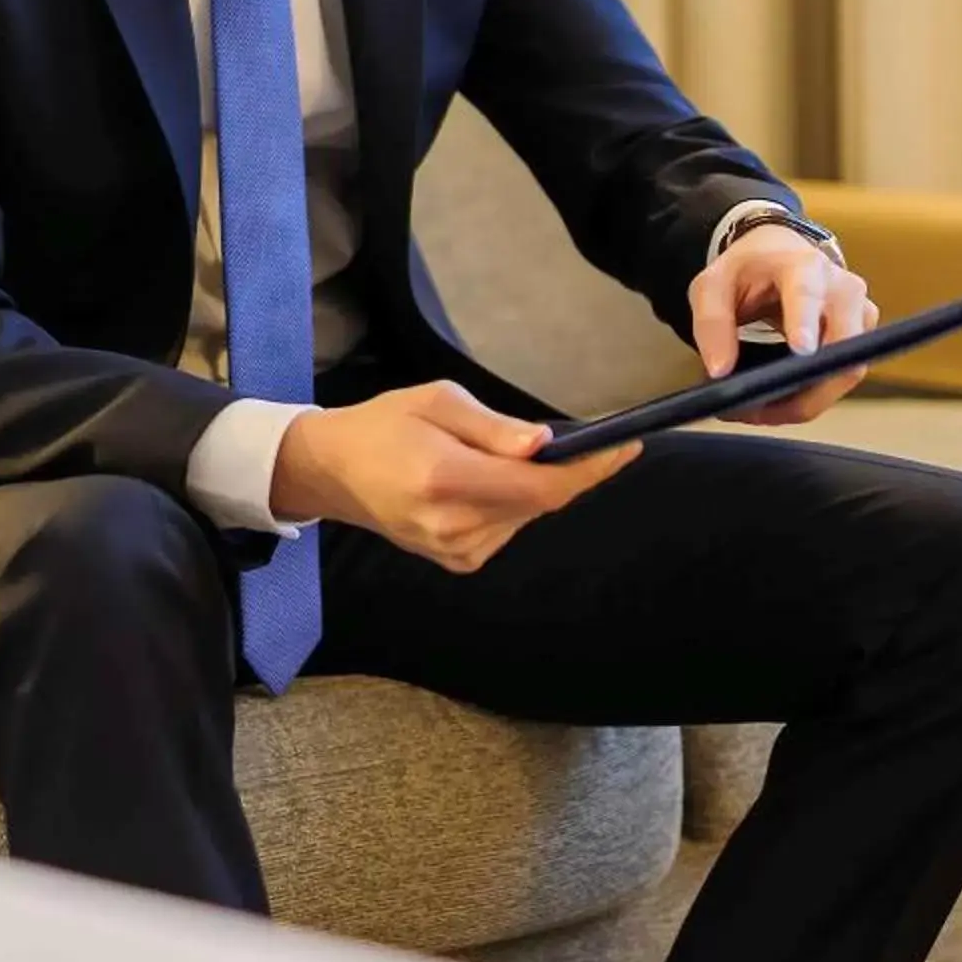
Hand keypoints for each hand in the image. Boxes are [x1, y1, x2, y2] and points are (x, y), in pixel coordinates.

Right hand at [269, 382, 639, 574]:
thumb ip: (493, 426)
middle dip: (564, 470)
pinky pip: (508, 527)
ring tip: (495, 456)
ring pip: (526, 515)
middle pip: (541, 503)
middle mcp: (453, 525)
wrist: (333, 471)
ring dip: (533, 485)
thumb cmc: (385, 424)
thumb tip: (545, 445)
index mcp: (445, 479)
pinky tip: (482, 481)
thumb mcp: (437, 400)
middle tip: (568, 437)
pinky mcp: (458, 562)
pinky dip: (511, 501)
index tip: (627, 447)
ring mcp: (455, 551)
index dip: (590, 470)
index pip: (540, 486)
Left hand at [688, 226, 878, 426]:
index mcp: (804, 266)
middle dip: (800, 387)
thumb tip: (721, 371)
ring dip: (802, 401)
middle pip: (841, 347)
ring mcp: (860, 315)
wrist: (779, 255)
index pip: (808, 295)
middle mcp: (842, 289)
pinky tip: (775, 404)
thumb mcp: (713, 286)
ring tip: (755, 412)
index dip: (806, 324)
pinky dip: (809, 398)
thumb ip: (712, 325)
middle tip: (752, 410)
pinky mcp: (863, 339)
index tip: (801, 351)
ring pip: (844, 373)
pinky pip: (840, 380)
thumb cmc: (748, 270)